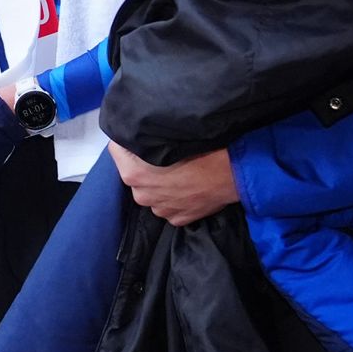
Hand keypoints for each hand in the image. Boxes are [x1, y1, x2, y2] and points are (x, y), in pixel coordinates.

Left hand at [108, 143, 238, 226]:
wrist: (236, 174)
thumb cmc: (205, 150)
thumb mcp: (171, 136)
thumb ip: (147, 138)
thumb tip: (137, 132)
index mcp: (134, 173)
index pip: (116, 149)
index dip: (128, 139)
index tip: (141, 135)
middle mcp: (142, 195)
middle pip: (134, 172)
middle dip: (144, 163)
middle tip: (165, 151)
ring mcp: (160, 210)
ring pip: (152, 190)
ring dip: (160, 181)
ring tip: (181, 169)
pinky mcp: (177, 219)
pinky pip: (169, 203)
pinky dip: (175, 195)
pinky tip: (190, 184)